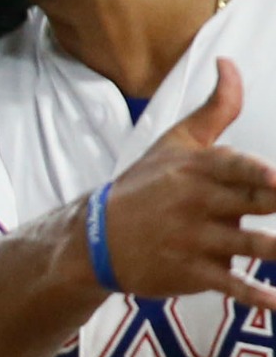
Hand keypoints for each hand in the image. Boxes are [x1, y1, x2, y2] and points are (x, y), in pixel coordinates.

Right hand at [100, 58, 275, 305]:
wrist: (97, 237)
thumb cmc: (146, 186)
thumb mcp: (175, 143)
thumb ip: (215, 108)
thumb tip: (229, 62)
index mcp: (196, 169)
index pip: (233, 166)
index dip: (257, 173)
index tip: (275, 178)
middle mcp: (196, 202)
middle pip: (256, 205)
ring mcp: (194, 239)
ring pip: (250, 245)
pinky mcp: (192, 272)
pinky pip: (229, 283)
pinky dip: (253, 294)